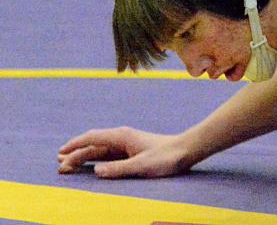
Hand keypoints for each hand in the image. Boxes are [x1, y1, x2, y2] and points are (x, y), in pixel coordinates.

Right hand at [58, 126, 193, 178]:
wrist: (185, 150)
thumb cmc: (166, 157)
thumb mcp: (142, 166)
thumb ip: (119, 169)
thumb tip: (96, 171)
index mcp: (122, 136)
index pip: (92, 138)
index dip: (75, 145)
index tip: (60, 152)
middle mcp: (122, 138)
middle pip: (93, 145)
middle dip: (75, 154)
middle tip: (60, 167)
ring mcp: (126, 144)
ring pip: (99, 151)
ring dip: (84, 158)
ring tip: (67, 166)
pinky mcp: (130, 152)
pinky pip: (108, 155)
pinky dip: (96, 160)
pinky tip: (89, 165)